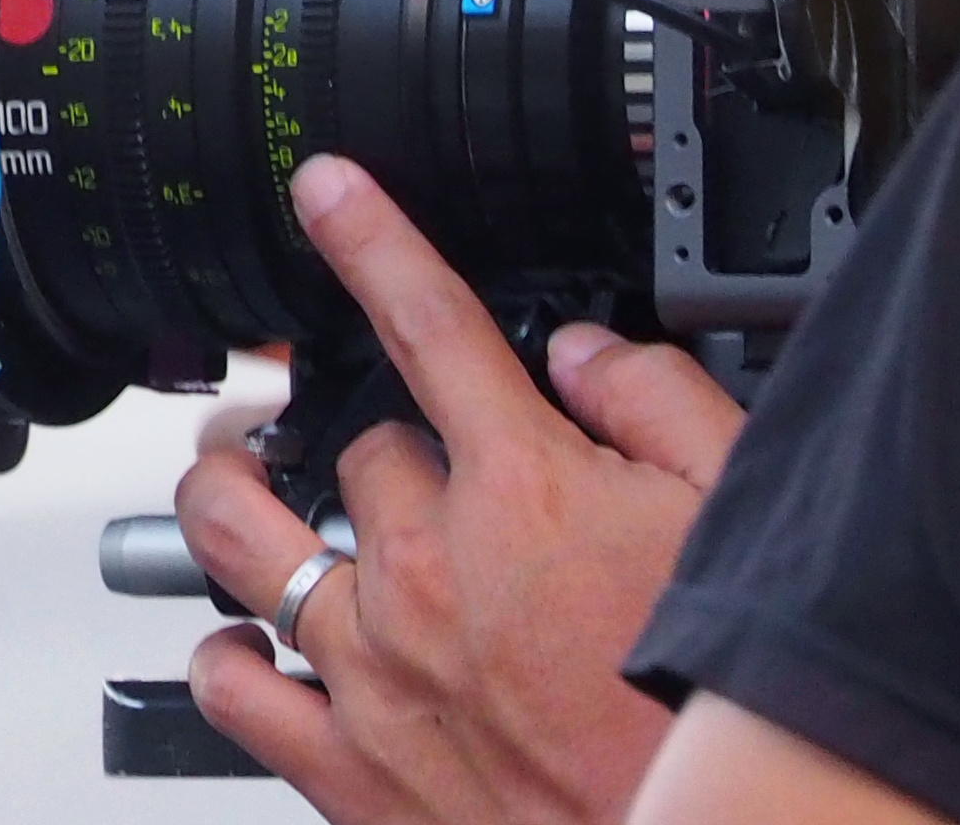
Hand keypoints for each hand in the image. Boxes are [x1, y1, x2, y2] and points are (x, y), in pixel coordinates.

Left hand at [175, 155, 742, 824]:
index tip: (328, 191)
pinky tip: (246, 640)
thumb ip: (660, 409)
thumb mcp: (733, 522)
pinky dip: (226, 654)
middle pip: (352, 447)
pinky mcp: (342, 767)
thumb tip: (588, 356)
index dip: (371, 239)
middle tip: (417, 472)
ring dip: (239, 500)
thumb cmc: (714, 717)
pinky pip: (230, 687)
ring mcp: (372, 667)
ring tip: (246, 484)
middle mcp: (427, 569)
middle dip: (383, 445)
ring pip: (240, 537)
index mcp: (523, 492)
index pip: (428, 323)